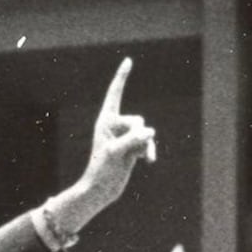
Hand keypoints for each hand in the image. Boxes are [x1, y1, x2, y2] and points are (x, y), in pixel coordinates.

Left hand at [75, 58, 155, 215]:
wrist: (101, 190)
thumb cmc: (101, 170)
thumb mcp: (116, 152)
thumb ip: (134, 138)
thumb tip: (150, 133)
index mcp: (105, 121)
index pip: (115, 94)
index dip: (122, 78)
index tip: (128, 61)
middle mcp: (115, 126)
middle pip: (137, 120)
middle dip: (136, 134)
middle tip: (126, 148)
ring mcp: (125, 137)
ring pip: (145, 132)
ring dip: (144, 145)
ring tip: (136, 157)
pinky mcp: (133, 148)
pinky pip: (148, 143)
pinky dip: (149, 151)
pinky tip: (149, 162)